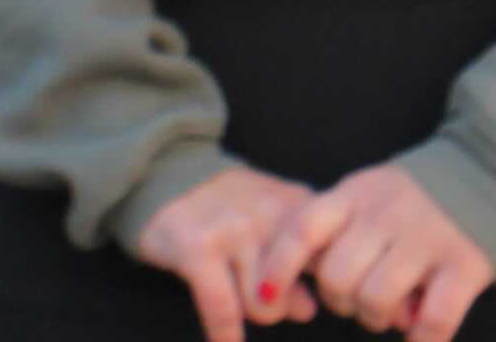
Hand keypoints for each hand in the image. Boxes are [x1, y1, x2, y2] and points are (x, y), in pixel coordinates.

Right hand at [131, 164, 319, 341]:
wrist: (163, 170)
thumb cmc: (227, 206)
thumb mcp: (273, 220)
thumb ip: (296, 259)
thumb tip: (308, 310)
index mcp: (298, 207)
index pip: (332, 267)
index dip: (325, 291)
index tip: (307, 294)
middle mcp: (272, 214)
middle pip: (301, 293)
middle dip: (281, 303)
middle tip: (258, 288)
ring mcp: (235, 230)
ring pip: (265, 307)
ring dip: (248, 309)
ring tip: (232, 292)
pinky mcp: (198, 247)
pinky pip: (223, 310)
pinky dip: (225, 334)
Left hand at [268, 165, 493, 341]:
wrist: (483, 171)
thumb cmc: (408, 199)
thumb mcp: (362, 195)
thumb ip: (333, 229)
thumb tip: (298, 279)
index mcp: (353, 195)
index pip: (301, 229)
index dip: (279, 266)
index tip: (266, 295)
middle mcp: (385, 214)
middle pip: (337, 276)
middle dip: (339, 301)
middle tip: (357, 300)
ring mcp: (426, 239)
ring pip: (376, 299)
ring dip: (377, 319)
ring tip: (392, 310)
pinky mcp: (465, 265)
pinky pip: (433, 318)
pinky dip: (421, 339)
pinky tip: (419, 334)